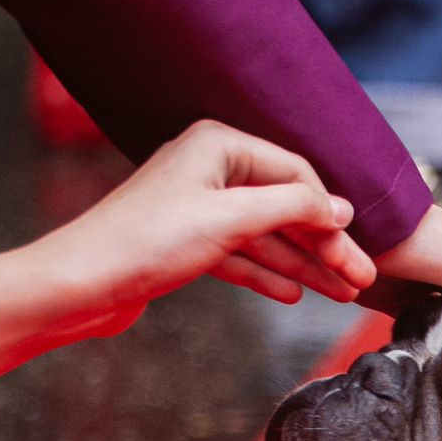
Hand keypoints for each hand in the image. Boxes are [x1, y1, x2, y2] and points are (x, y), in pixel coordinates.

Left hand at [0, 120, 372, 395]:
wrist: (80, 283)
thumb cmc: (145, 241)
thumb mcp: (231, 218)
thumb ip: (293, 209)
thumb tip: (342, 207)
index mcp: (218, 146)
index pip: (295, 175)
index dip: (330, 213)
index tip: (358, 248)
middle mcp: (209, 169)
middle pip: (285, 208)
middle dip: (324, 245)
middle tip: (361, 278)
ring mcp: (197, 207)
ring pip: (267, 236)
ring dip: (304, 265)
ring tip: (341, 293)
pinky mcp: (185, 243)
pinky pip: (241, 255)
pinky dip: (268, 274)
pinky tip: (294, 294)